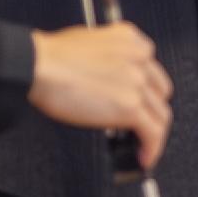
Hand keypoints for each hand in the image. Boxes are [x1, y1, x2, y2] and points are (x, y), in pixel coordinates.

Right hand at [28, 21, 172, 167]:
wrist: (36, 66)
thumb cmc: (50, 57)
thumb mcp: (89, 42)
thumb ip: (108, 57)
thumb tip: (109, 81)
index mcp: (131, 40)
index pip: (152, 71)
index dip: (147, 92)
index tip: (141, 103)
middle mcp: (140, 58)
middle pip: (159, 93)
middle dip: (150, 111)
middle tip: (138, 126)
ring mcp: (138, 83)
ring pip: (160, 115)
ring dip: (152, 134)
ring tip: (142, 147)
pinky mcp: (130, 106)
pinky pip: (153, 133)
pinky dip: (152, 148)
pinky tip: (144, 156)